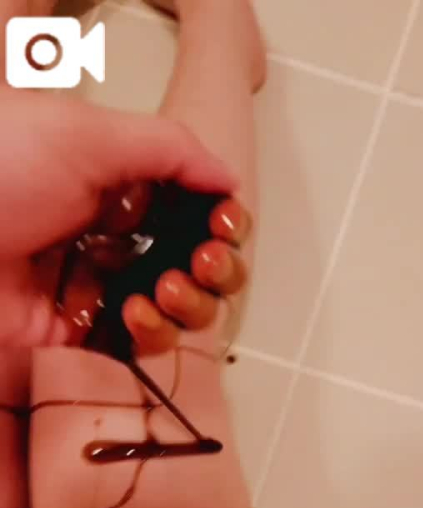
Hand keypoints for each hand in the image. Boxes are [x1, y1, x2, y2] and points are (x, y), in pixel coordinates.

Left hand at [0, 88, 248, 352]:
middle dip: (217, 267)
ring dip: (191, 303)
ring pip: (180, 311)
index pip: (195, 211)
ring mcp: (102, 291)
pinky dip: (154, 333)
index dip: (222, 221)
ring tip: (166, 290)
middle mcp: (117, 240)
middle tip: (204, 261)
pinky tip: (136, 315)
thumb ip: (168, 148)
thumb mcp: (83, 134)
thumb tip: (227, 176)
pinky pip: (143, 346)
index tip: (225, 223)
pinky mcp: (84, 337)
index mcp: (119, 188)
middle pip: (199, 265)